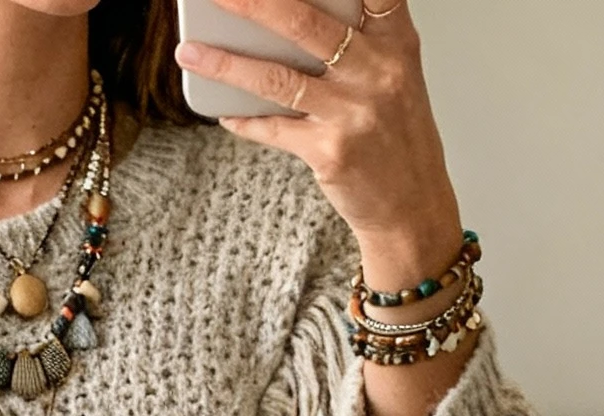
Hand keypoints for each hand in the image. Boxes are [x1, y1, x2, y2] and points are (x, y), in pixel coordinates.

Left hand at [175, 0, 460, 287]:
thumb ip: (360, 39)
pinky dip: (244, 120)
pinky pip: (273, 129)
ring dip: (226, 63)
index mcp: (396, 43)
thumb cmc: (398, 136)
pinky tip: (222, 111)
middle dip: (254, 3)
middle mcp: (377, 71)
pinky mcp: (330, 152)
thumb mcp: (395, 75)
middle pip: (305, 23)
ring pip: (278, 78)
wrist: (413, 207)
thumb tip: (287, 17)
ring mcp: (352, 113)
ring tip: (190, 50)